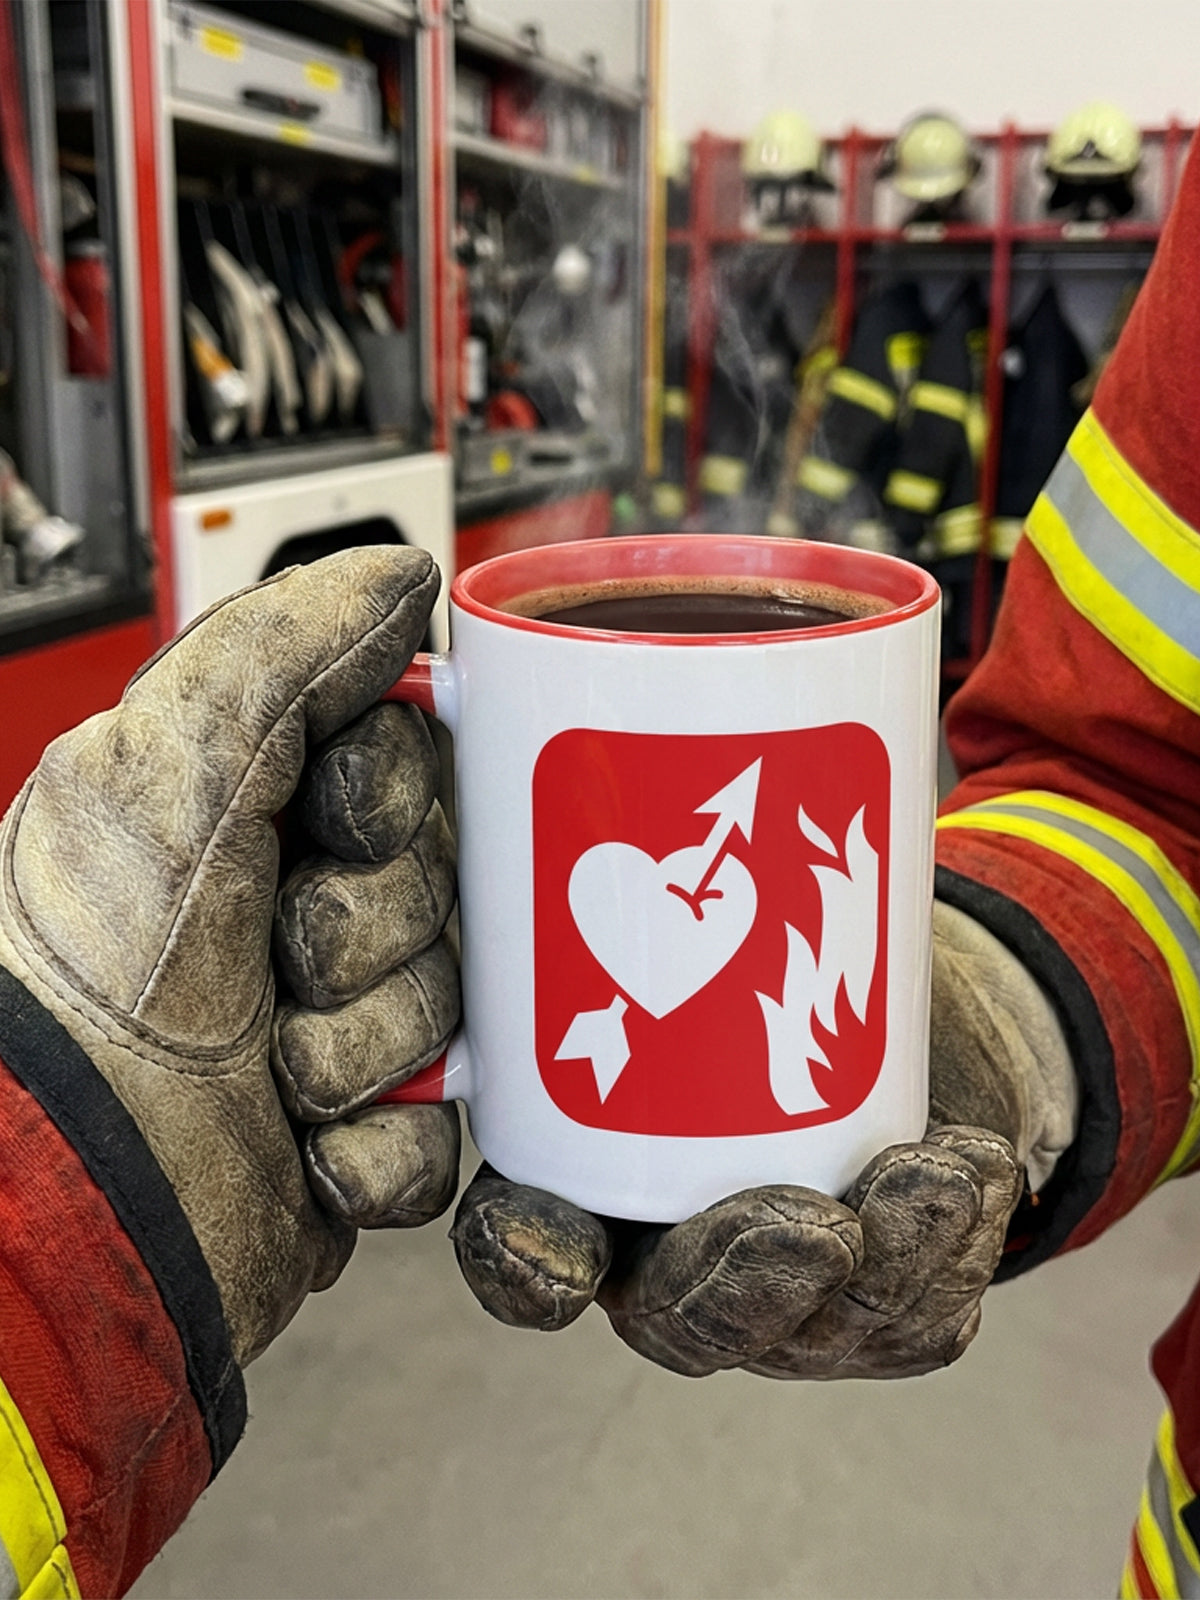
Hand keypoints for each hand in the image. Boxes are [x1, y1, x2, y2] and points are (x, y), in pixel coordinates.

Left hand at [0, 548, 459, 1365]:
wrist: (69, 1209)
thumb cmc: (83, 997)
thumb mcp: (163, 773)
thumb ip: (285, 649)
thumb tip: (403, 577)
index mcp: (243, 811)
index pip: (410, 762)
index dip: (393, 799)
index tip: (334, 825)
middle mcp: (286, 910)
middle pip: (449, 885)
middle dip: (377, 932)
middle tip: (287, 962)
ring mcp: (326, 1026)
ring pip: (455, 1007)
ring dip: (368, 1046)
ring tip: (274, 1071)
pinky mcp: (355, 1136)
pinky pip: (447, 1127)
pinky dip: (381, 1146)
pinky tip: (302, 1144)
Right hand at [452, 901, 1075, 1378]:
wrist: (892, 974)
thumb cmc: (758, 921)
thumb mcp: (690, 887)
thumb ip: (626, 858)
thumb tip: (522, 732)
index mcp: (589, 1171)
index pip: (523, 1247)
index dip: (522, 1264)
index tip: (557, 1247)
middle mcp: (675, 1246)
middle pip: (677, 1320)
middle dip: (737, 1287)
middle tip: (813, 1226)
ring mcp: (782, 1282)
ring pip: (812, 1332)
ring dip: (885, 1265)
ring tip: (936, 1175)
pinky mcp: (885, 1290)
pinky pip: (920, 1313)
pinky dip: (954, 1241)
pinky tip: (971, 1166)